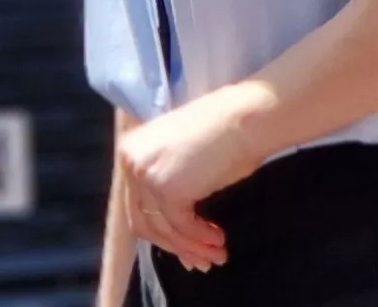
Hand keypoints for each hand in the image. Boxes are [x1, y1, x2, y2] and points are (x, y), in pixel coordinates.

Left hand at [115, 85, 278, 272]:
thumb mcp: (185, 161)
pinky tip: (219, 239)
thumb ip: (173, 190)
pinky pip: (182, 226)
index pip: (138, 204)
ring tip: (217, 256)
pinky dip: (200, 238)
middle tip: (201, 261)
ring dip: (192, 247)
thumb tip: (178, 236)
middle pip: (145, 221)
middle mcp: (131, 162)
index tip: (188, 247)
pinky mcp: (167, 189)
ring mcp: (146, 175)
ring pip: (163, 228)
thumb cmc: (227, 132)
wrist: (246, 117)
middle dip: (176, 246)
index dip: (163, 231)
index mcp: (131, 151)